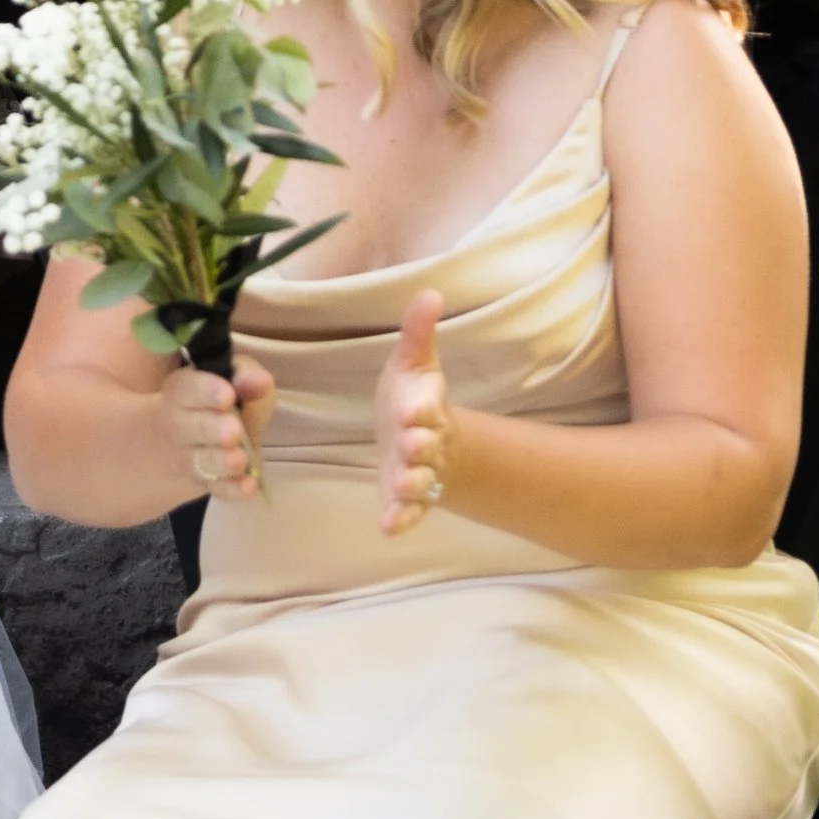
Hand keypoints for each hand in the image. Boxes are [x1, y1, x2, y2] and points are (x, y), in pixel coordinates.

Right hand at [160, 354, 275, 500]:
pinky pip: (216, 488)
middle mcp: (178, 424)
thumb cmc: (222, 400)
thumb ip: (246, 376)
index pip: (186, 388)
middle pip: (189, 427)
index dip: (206, 392)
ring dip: (221, 461)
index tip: (228, 396)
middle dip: (212, 429)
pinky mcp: (208, 482)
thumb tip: (259, 381)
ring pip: (200, 461)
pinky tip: (248, 486)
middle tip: (233, 431)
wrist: (200, 438)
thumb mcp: (235, 378)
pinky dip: (232, 489)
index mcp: (182, 390)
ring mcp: (189, 457)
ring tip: (240, 459)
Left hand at [375, 289, 448, 536]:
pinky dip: (401, 520)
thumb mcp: (413, 363)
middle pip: (427, 446)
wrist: (419, 436)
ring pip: (421, 482)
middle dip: (419, 447)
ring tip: (400, 487)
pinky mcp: (408, 497)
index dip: (421, 409)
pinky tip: (387, 527)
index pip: (427, 407)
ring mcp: (420, 472)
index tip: (413, 409)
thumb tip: (431, 291)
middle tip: (411, 446)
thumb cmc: (412, 396)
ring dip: (412, 485)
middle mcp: (427, 442)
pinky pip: (410, 512)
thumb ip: (418, 332)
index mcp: (426, 407)